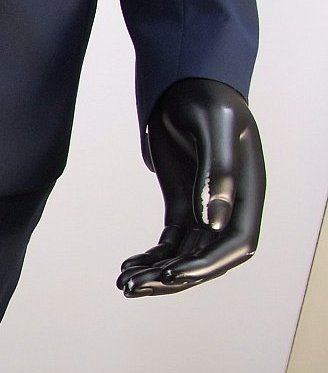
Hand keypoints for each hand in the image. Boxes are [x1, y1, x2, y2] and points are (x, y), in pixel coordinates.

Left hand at [117, 78, 264, 296]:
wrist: (185, 86)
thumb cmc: (205, 99)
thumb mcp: (213, 127)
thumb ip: (216, 173)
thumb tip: (214, 223)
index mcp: (248, 192)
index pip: (236, 244)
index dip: (206, 265)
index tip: (172, 273)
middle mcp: (231, 208)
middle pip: (206, 259)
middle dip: (172, 278)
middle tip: (132, 287)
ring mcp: (206, 210)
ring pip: (185, 256)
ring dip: (156, 273)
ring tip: (124, 282)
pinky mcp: (183, 207)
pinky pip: (171, 244)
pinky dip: (151, 257)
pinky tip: (128, 265)